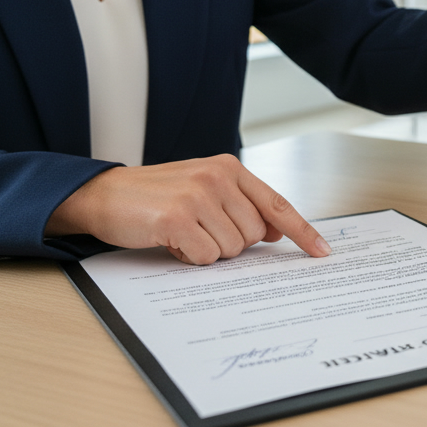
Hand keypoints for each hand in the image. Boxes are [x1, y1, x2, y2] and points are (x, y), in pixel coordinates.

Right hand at [45, 154, 331, 264]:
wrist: (104, 195)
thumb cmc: (156, 197)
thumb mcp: (204, 191)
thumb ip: (241, 205)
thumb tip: (277, 232)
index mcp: (229, 168)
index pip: (277, 204)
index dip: (303, 231)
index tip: (322, 252)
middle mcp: (218, 177)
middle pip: (254, 235)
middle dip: (229, 243)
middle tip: (198, 230)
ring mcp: (198, 195)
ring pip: (232, 249)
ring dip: (208, 251)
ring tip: (182, 233)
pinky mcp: (177, 217)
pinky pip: (206, 257)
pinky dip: (190, 258)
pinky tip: (171, 241)